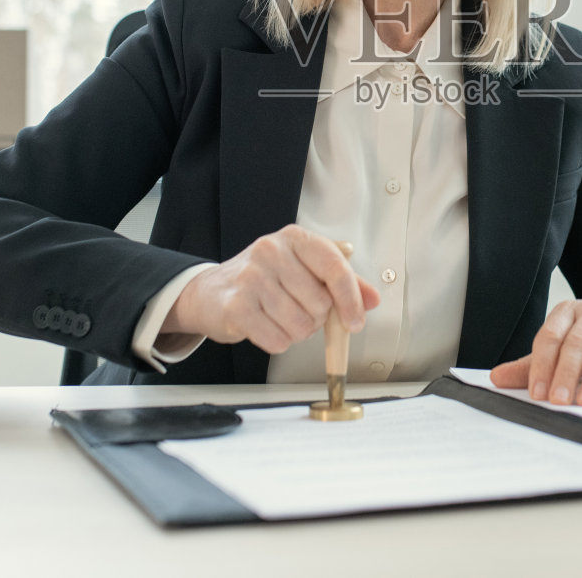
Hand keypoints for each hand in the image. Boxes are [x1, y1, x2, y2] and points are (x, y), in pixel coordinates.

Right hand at [164, 225, 380, 353]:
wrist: (210, 292)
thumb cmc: (262, 280)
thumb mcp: (303, 270)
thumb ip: (340, 282)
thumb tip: (372, 299)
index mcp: (294, 238)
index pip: (335, 268)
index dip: (351, 299)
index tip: (355, 321)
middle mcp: (271, 251)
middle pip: (320, 304)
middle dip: (315, 319)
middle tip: (297, 311)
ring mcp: (251, 277)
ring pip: (300, 326)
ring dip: (295, 332)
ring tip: (278, 317)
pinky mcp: (236, 306)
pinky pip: (277, 340)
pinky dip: (277, 342)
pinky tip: (264, 326)